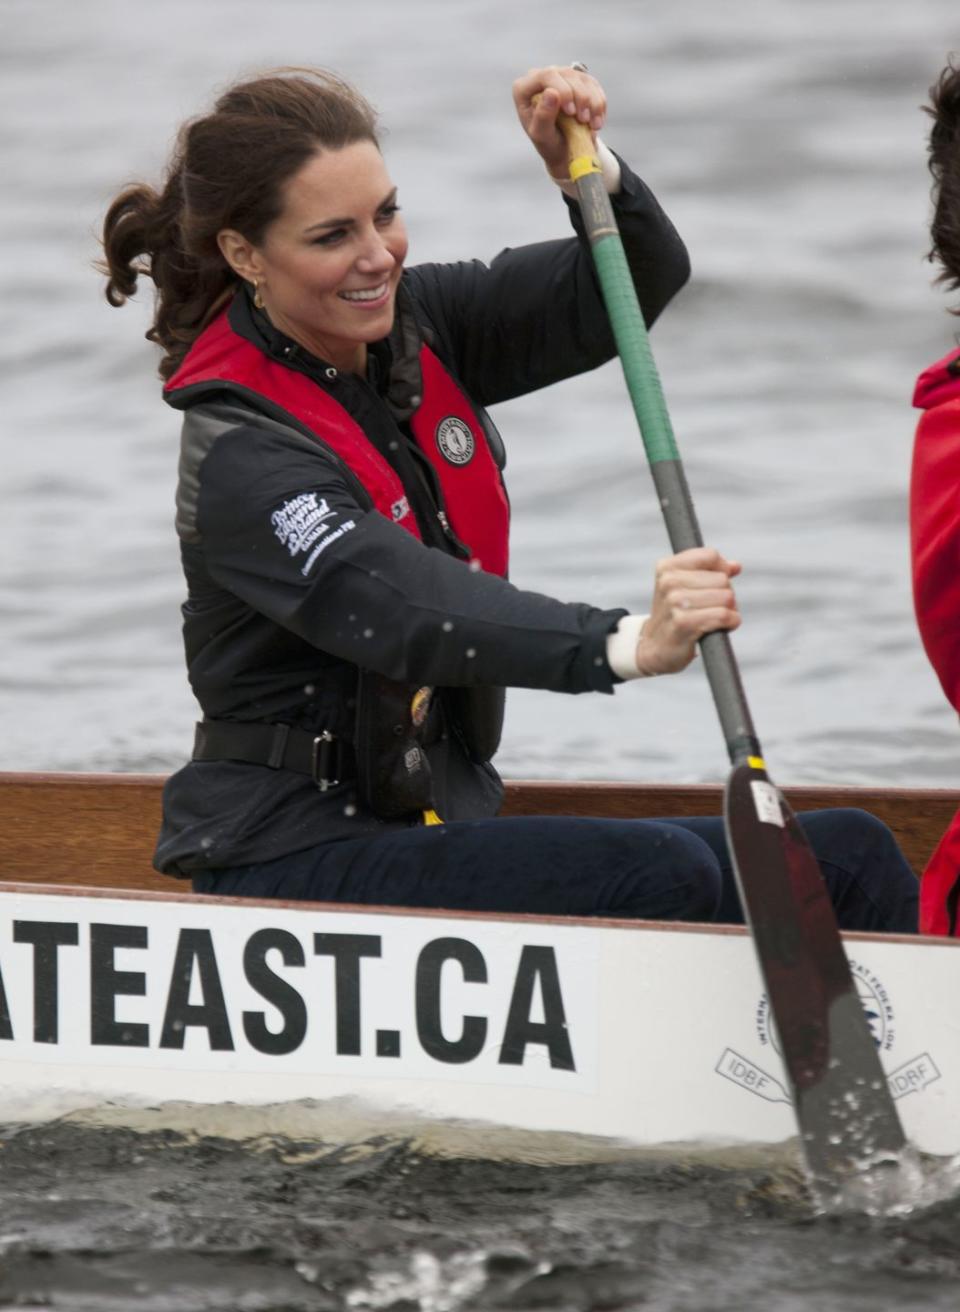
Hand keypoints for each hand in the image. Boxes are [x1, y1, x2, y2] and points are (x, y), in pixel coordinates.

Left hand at [512, 65, 606, 179]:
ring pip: (583, 80)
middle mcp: (542, 77)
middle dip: (580, 98)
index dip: (562, 90)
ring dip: (592, 104)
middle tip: (583, 120)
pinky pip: (594, 86)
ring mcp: (561, 76)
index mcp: (524, 89)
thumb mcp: (542, 136)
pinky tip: (596, 122)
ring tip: (592, 125)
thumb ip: (543, 116)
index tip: (571, 112)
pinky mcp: (579, 81)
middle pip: (567, 75)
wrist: (564, 149)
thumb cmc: (548, 143)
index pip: (545, 76)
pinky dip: (599, 105)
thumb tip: (552, 93)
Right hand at [636, 547, 741, 675]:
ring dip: (729, 610)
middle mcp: (669, 582)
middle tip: (712, 608)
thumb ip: (709, 571)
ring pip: (726, 597)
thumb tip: (735, 566)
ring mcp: (675, 602)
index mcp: (667, 567)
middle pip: (722, 579)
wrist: (655, 648)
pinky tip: (722, 627)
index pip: (711, 556)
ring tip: (714, 618)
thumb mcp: (684, 587)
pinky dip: (731, 622)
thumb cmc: (674, 615)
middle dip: (725, 594)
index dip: (721, 571)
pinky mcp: (684, 622)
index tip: (714, 586)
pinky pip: (724, 616)